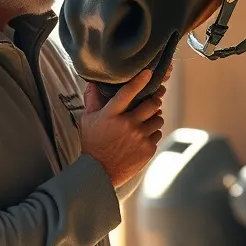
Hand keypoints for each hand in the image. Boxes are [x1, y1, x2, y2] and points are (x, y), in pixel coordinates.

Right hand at [80, 68, 167, 187]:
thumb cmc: (92, 143)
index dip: (139, 81)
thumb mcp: (87, 120)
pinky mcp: (148, 149)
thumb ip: (92, 100)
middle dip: (155, 99)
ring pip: (158, 119)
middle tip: (154, 98)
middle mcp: (127, 124)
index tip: (148, 73)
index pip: (127, 93)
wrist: (99, 172)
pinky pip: (157, 134)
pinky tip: (142, 135)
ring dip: (154, 117)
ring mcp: (139, 137)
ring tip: (146, 119)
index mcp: (111, 115)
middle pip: (151, 104)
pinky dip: (152, 132)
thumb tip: (92, 82)